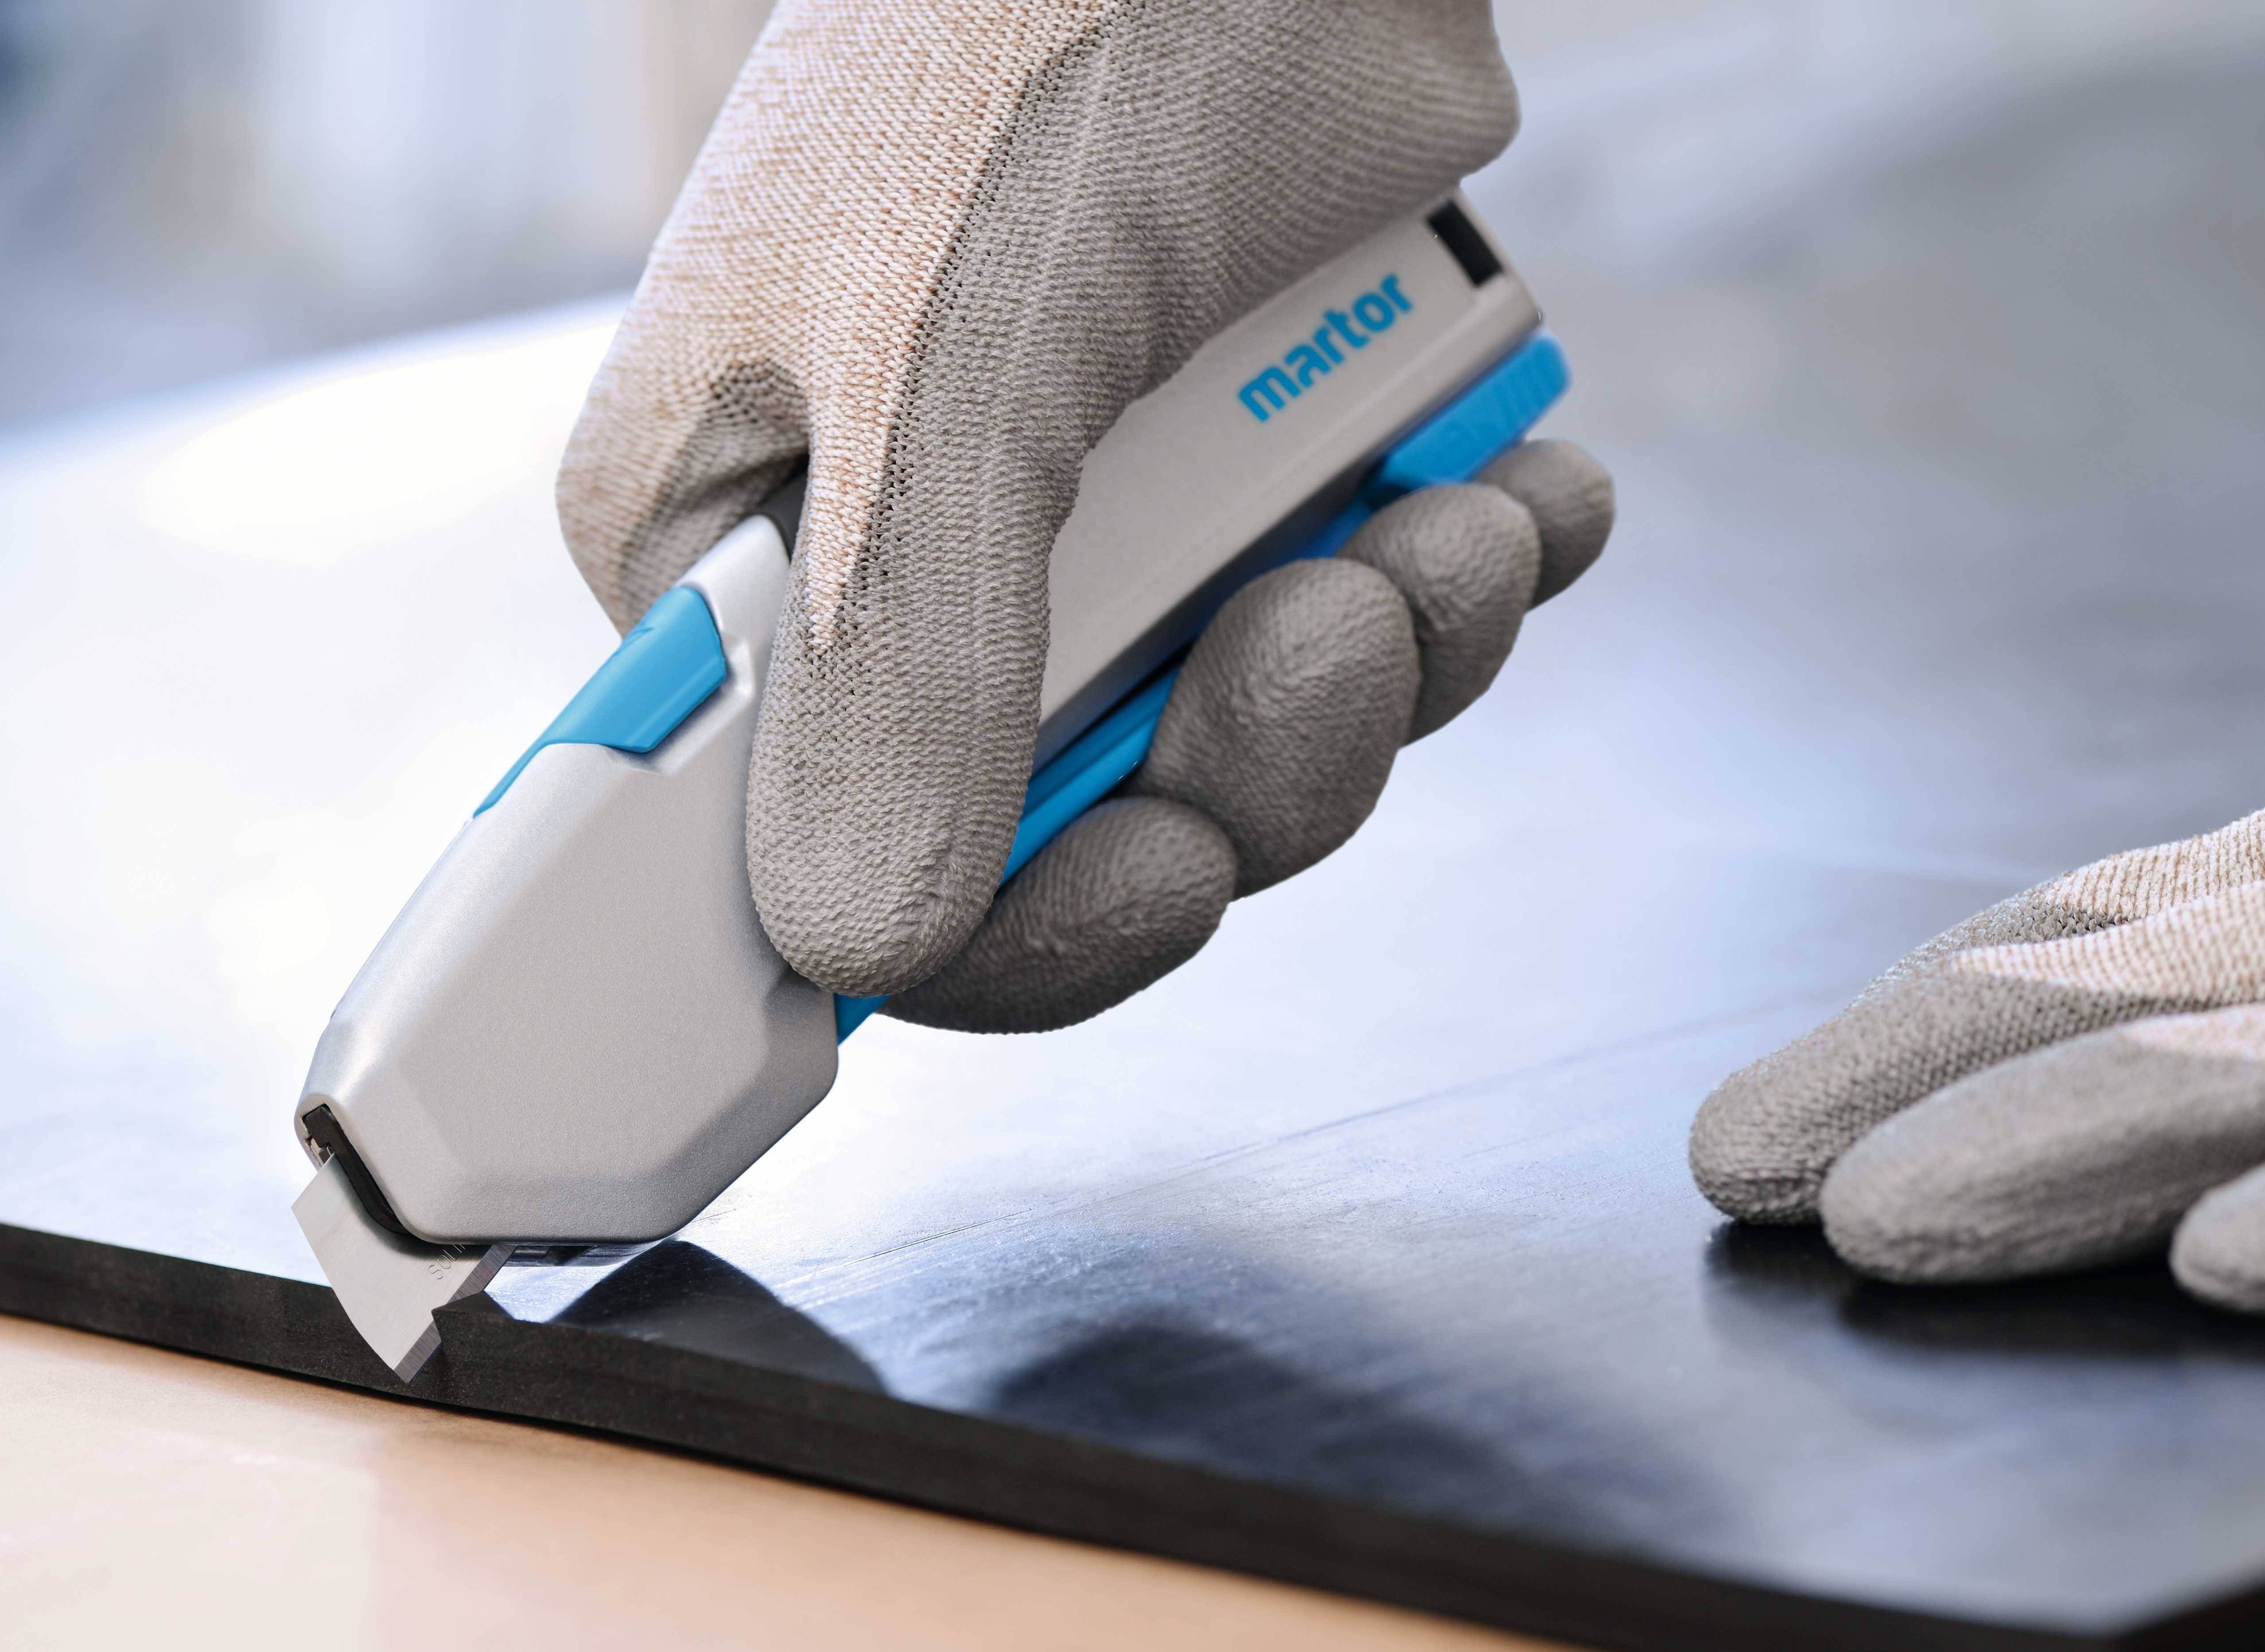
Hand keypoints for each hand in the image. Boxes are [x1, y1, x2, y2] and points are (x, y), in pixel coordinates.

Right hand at [557, 0, 1522, 1000]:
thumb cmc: (1038, 15)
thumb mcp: (951, 346)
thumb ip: (908, 657)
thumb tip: (861, 945)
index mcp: (745, 549)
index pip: (826, 859)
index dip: (999, 921)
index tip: (1166, 877)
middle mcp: (903, 565)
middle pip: (1072, 827)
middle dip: (1252, 765)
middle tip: (1346, 626)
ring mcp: (1085, 515)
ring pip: (1240, 739)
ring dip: (1386, 668)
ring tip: (1461, 531)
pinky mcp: (1246, 456)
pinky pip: (1356, 618)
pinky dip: (1458, 587)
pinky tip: (1519, 502)